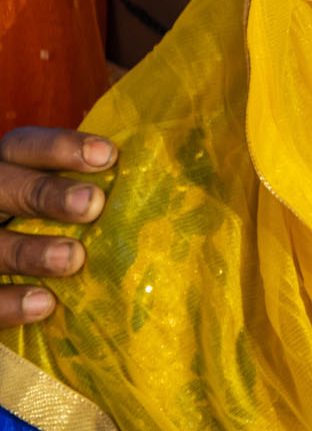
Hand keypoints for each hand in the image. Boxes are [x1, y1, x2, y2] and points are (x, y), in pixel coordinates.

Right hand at [0, 127, 113, 324]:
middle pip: (3, 188)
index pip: (24, 146)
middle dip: (46, 193)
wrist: (2, 276)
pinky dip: (8, 302)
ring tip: (73, 259)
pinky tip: (44, 304)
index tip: (108, 156)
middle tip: (92, 204)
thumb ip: (86, 187)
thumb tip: (156, 185)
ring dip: (30, 251)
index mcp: (5, 169)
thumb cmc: (47, 226)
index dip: (61, 148)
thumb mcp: (54, 198)